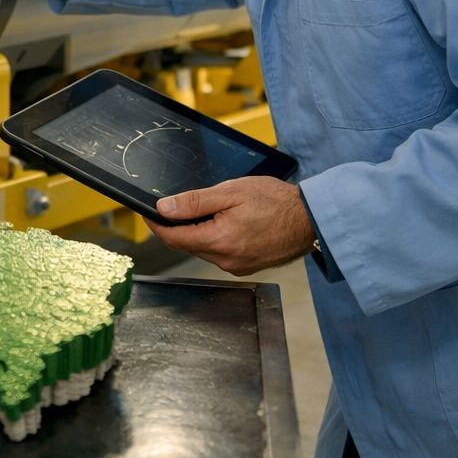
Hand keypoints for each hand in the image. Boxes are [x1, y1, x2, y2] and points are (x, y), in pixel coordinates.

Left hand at [144, 178, 315, 275]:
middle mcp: (225, 260)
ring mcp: (237, 265)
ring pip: (203, 249)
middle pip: (187, 244)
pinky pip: (219, 253)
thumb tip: (164, 208)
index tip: (147, 213)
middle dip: (178, 226)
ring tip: (208, 210)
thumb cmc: (275, 201)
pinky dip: (214, 238)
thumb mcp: (230, 192)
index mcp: (219, 241)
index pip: (173, 238)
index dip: (156, 225)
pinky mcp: (246, 265)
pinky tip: (225, 222)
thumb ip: (194, 202)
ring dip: (197, 232)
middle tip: (177, 205)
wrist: (310, 218)